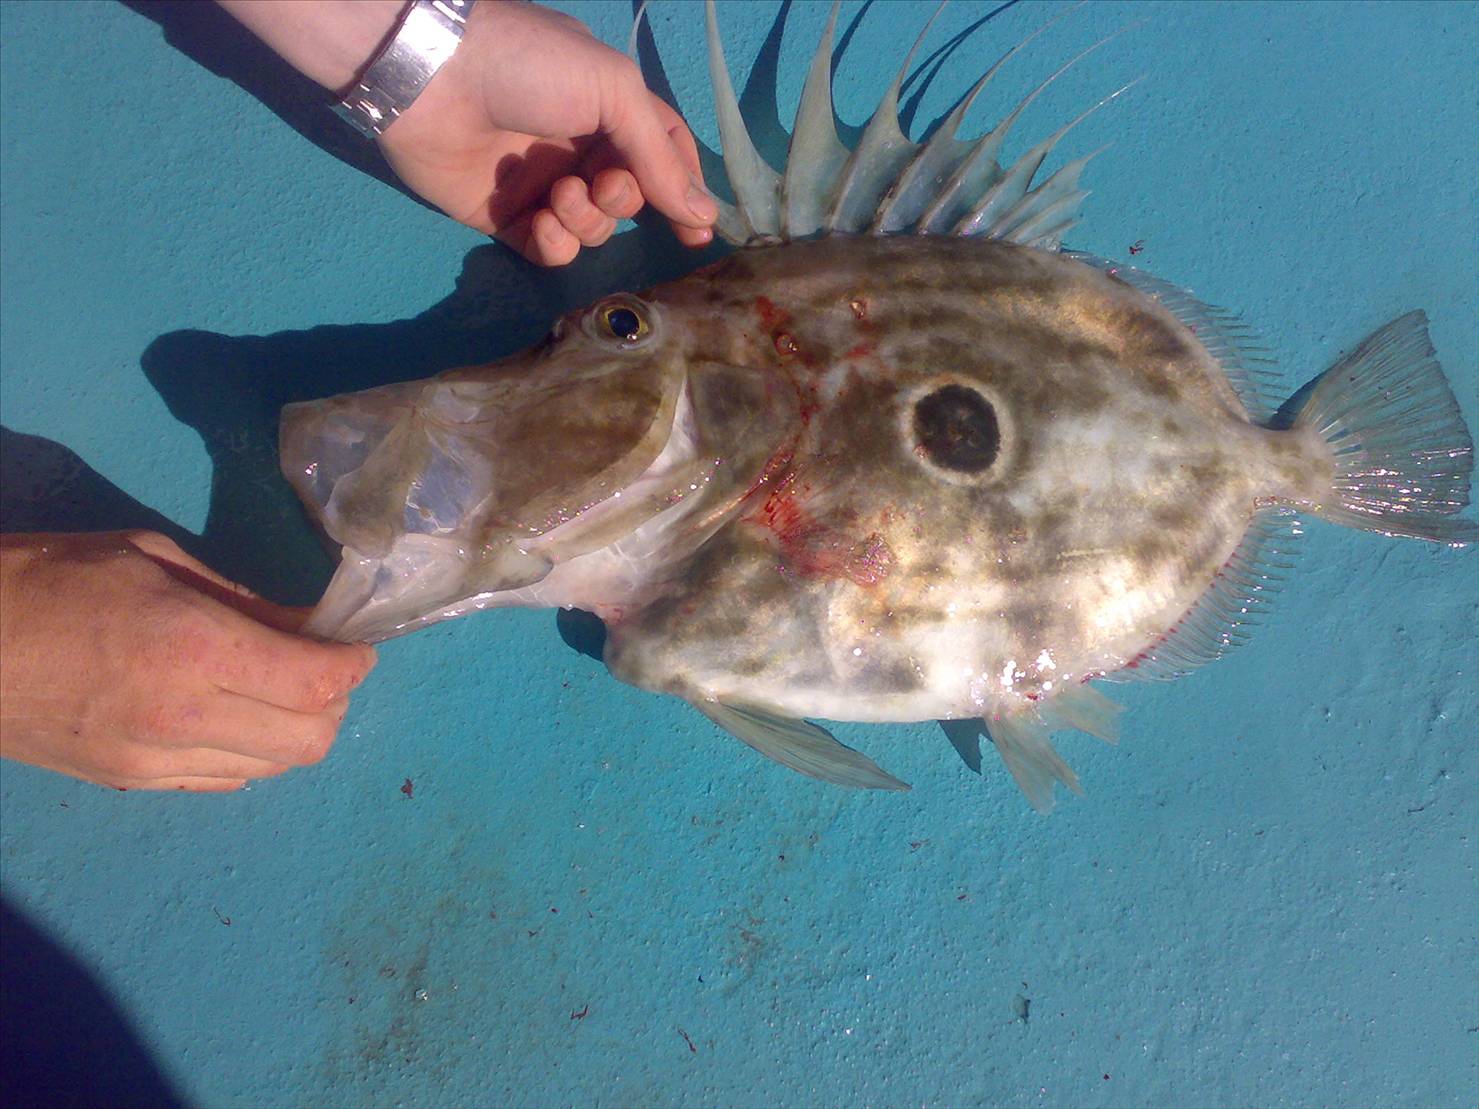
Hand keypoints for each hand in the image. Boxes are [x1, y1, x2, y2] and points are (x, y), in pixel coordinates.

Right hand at [0, 531, 375, 791]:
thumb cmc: (49, 578)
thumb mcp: (154, 562)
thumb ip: (242, 601)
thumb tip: (308, 627)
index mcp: (194, 649)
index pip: (316, 683)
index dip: (353, 666)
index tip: (355, 648)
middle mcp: (185, 717)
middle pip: (310, 740)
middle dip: (334, 704)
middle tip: (322, 669)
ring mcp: (155, 762)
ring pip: (273, 770)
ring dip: (295, 733)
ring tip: (280, 692)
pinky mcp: (130, 785)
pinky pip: (224, 783)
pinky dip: (250, 755)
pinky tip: (233, 718)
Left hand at [381, 2, 717, 263]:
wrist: (434, 75)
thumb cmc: (531, 66)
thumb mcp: (613, 91)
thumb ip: (660, 157)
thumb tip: (704, 214)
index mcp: (609, 107)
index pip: (663, 153)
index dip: (683, 189)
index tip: (697, 228)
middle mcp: (578, 146)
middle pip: (629, 197)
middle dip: (624, 200)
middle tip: (602, 185)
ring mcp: (542, 183)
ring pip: (592, 228)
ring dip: (586, 220)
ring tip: (559, 195)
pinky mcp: (504, 216)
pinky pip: (549, 249)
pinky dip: (555, 244)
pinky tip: (542, 223)